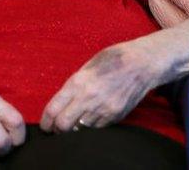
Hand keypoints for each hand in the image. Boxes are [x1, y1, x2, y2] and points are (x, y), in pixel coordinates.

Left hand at [40, 44, 159, 131]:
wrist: (142, 64)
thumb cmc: (114, 59)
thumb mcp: (89, 65)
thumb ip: (75, 83)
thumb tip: (62, 100)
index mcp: (78, 82)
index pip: (53, 109)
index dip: (46, 121)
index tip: (46, 125)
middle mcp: (88, 97)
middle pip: (63, 125)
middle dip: (57, 129)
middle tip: (58, 127)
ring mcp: (102, 109)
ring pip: (79, 130)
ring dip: (75, 128)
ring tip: (76, 121)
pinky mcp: (114, 116)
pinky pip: (96, 129)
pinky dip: (90, 127)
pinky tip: (92, 117)